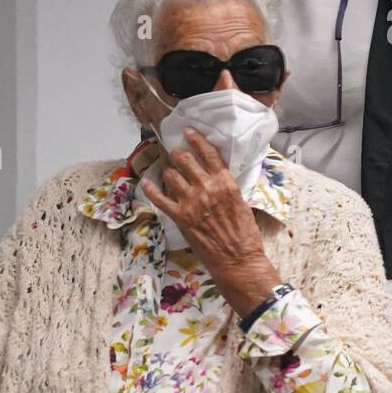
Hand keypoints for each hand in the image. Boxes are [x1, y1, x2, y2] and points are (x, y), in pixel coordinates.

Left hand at [139, 127, 279, 316]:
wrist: (238, 260)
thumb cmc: (245, 235)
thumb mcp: (241, 203)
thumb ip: (227, 187)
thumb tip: (217, 179)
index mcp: (225, 182)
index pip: (208, 153)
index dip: (196, 139)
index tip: (188, 132)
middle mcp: (207, 187)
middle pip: (185, 160)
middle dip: (178, 154)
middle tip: (175, 154)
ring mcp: (192, 202)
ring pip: (172, 176)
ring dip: (169, 173)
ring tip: (169, 173)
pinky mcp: (181, 218)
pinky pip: (160, 199)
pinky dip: (151, 189)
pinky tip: (146, 183)